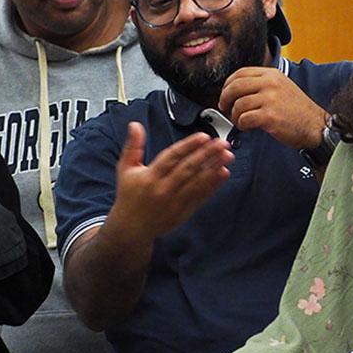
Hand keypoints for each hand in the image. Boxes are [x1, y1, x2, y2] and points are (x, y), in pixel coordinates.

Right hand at [106, 121, 233, 241]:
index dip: (188, 146)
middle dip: (208, 154)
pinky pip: (201, 196)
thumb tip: (135, 124)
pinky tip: (224, 173)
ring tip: (228, 155)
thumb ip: (133, 146)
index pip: (172, 158)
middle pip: (189, 169)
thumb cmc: (129, 195)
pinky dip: (214, 185)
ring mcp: (175, 202)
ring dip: (214, 168)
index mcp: (149, 177)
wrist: (132, 228)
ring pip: (198, 182)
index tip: (203, 136)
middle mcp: (163, 189)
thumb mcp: (125, 169)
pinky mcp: (184, 212)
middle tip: (223, 142)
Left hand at [218, 66, 327, 149]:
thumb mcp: (283, 87)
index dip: (228, 84)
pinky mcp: (269, 116)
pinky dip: (242, 125)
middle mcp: (270, 83)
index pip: (240, 73)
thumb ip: (263, 84)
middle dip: (225, 98)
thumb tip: (238, 89)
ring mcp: (270, 99)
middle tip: (225, 108)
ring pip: (238, 104)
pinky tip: (248, 127)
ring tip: (241, 122)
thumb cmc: (300, 112)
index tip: (225, 93)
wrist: (316, 127)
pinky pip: (244, 119)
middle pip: (235, 86)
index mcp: (272, 74)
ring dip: (235, 116)